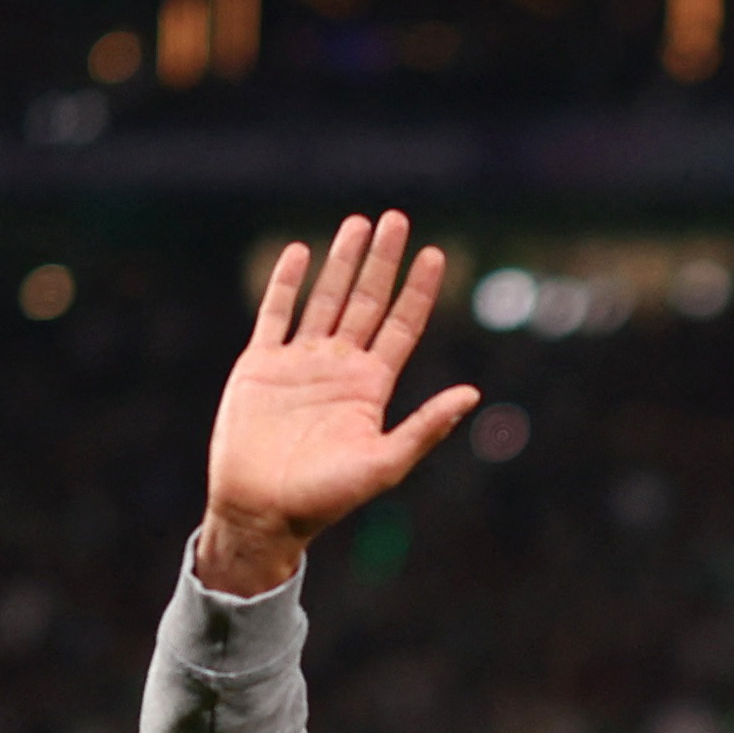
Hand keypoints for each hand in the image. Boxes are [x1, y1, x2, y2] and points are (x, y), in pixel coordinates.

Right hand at [194, 210, 472, 595]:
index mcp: (370, 387)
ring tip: (358, 223)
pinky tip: (299, 252)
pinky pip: (275, 315)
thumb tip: (473, 394)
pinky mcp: (260, 367)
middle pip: (366, 301)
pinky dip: (286, 283)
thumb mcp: (384, 465)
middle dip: (383, 262)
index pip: (402, 326)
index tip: (436, 254)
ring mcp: (299, 364)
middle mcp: (339, 368)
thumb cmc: (324, 499)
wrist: (260, 512)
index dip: (419, 291)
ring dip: (341, 262)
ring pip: (325, 299)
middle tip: (397, 219)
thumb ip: (426, 428)